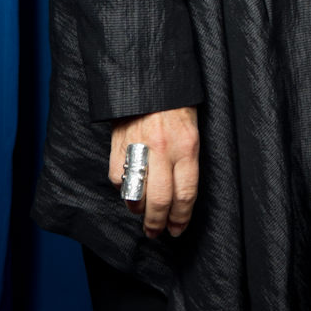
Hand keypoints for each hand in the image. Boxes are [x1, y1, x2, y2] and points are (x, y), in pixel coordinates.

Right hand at [109, 106, 199, 237]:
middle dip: (158, 223)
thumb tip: (180, 193)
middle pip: (160, 200)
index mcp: (187, 146)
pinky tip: (128, 189)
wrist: (148, 78)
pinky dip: (122, 188)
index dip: (181, 217)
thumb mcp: (193, 129)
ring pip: (136, 194)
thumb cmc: (176, 104)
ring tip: (142, 214)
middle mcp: (163, 150)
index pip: (186, 193)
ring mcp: (138, 149)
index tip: (177, 229)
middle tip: (156, 233)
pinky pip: (118, 178)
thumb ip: (186, 160)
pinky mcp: (117, 146)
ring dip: (138, 209)